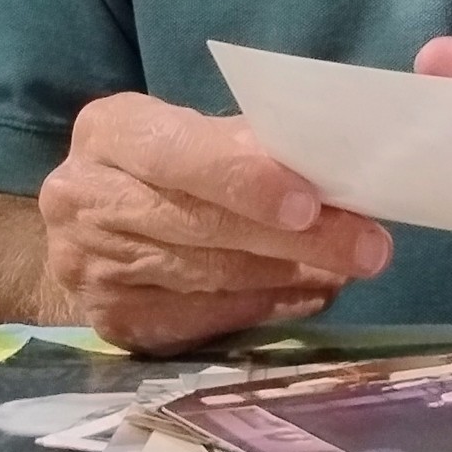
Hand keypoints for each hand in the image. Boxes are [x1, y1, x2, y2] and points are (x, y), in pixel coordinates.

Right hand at [37, 94, 391, 351]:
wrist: (92, 225)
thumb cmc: (165, 167)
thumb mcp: (195, 135)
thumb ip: (251, 145)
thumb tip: (336, 168)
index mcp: (110, 132)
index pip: (177, 154)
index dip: (245, 180)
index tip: (309, 203)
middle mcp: (84, 198)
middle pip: (200, 224)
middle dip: (294, 239)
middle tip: (367, 248)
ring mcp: (90, 265)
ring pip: (207, 276)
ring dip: (288, 275)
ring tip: (346, 268)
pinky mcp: (110, 319)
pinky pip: (201, 319)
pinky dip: (263, 307)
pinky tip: (307, 294)